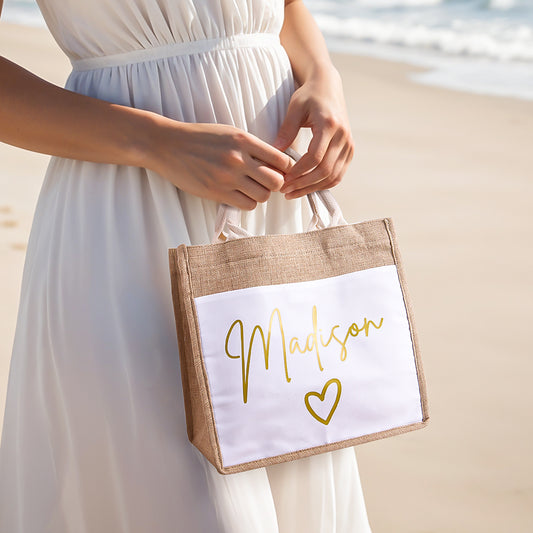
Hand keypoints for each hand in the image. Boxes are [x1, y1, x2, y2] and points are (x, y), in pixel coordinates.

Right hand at [147, 121, 293, 209]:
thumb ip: (252, 147)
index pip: (282, 159)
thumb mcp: (229, 133)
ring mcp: (228, 177)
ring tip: (250, 188)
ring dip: (260, 194)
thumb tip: (277, 163)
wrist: (167, 145)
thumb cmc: (199, 138)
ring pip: (263, 196)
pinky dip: (247, 202)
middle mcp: (239, 159)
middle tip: (266, 182)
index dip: (285, 168)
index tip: (280, 171)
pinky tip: (239, 194)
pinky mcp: (217, 192)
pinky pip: (246, 205)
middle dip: (275, 184)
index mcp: (244, 140)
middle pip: (277, 181)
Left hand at [273, 67, 354, 198]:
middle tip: (285, 191)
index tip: (284, 179)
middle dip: (304, 184)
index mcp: (329, 124)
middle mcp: (343, 136)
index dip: (299, 172)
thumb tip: (275, 153)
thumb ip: (286, 130)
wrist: (328, 87)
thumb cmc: (308, 96)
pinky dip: (323, 184)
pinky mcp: (349, 150)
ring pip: (333, 176)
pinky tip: (307, 187)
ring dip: (313, 188)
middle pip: (325, 170)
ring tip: (293, 193)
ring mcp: (349, 144)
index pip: (315, 157)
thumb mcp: (294, 108)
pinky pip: (338, 174)